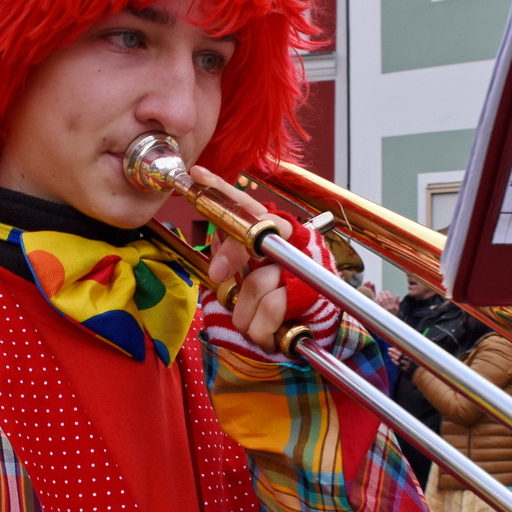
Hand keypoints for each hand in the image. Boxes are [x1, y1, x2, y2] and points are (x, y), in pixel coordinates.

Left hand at [199, 167, 293, 350]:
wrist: (314, 330)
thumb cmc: (279, 302)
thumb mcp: (252, 277)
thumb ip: (235, 259)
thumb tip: (216, 252)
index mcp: (276, 234)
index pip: (247, 207)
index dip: (222, 190)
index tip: (197, 176)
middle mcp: (293, 242)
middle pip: (255, 233)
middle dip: (232, 254)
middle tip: (218, 274)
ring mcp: (304, 266)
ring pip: (257, 282)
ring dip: (244, 312)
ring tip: (247, 323)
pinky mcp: (310, 292)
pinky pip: (271, 307)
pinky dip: (260, 328)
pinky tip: (263, 334)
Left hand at [375, 289, 400, 314]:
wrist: (390, 321)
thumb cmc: (394, 314)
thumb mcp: (397, 308)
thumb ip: (397, 301)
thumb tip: (398, 295)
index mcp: (393, 306)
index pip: (390, 298)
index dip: (388, 294)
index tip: (386, 291)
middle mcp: (388, 307)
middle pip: (385, 299)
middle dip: (383, 294)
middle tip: (381, 291)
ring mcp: (384, 309)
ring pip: (381, 301)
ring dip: (380, 296)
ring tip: (379, 294)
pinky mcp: (381, 311)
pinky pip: (378, 305)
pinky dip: (377, 301)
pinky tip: (377, 298)